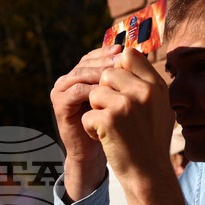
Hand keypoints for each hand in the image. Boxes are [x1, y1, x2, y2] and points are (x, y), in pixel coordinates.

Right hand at [50, 45, 119, 199]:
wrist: (99, 153)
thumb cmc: (115, 125)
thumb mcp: (122, 98)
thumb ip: (126, 78)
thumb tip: (144, 54)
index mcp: (83, 74)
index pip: (95, 55)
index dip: (109, 51)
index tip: (125, 51)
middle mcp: (69, 80)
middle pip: (87, 61)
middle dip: (105, 60)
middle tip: (121, 60)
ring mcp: (61, 91)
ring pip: (80, 74)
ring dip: (99, 73)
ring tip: (115, 74)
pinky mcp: (60, 104)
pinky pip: (76, 91)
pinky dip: (92, 90)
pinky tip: (106, 93)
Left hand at [84, 48, 183, 204]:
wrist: (149, 173)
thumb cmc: (151, 140)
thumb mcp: (158, 106)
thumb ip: (144, 82)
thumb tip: (124, 55)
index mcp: (156, 85)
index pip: (128, 55)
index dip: (116, 67)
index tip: (115, 86)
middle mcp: (144, 91)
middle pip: (107, 73)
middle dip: (103, 92)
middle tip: (113, 114)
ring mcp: (126, 104)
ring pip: (94, 93)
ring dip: (96, 111)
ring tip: (111, 128)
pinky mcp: (109, 120)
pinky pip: (88, 115)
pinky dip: (91, 129)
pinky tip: (107, 139)